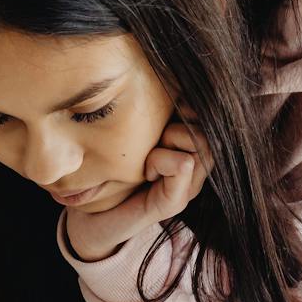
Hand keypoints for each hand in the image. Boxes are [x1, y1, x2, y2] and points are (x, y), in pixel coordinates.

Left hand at [64, 120, 211, 262]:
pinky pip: (183, 166)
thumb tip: (169, 80)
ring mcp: (188, 189)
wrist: (92, 221)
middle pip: (209, 130)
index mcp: (188, 152)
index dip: (189, 108)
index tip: (158, 122)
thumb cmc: (110, 173)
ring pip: (201, 146)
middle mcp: (195, 171)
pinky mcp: (174, 203)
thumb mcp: (135, 137)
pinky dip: (162, 161)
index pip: (209, 117)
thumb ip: (155, 117)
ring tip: (148, 156)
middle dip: (181, 124)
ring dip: (172, 140)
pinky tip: (146, 172)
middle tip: (153, 139)